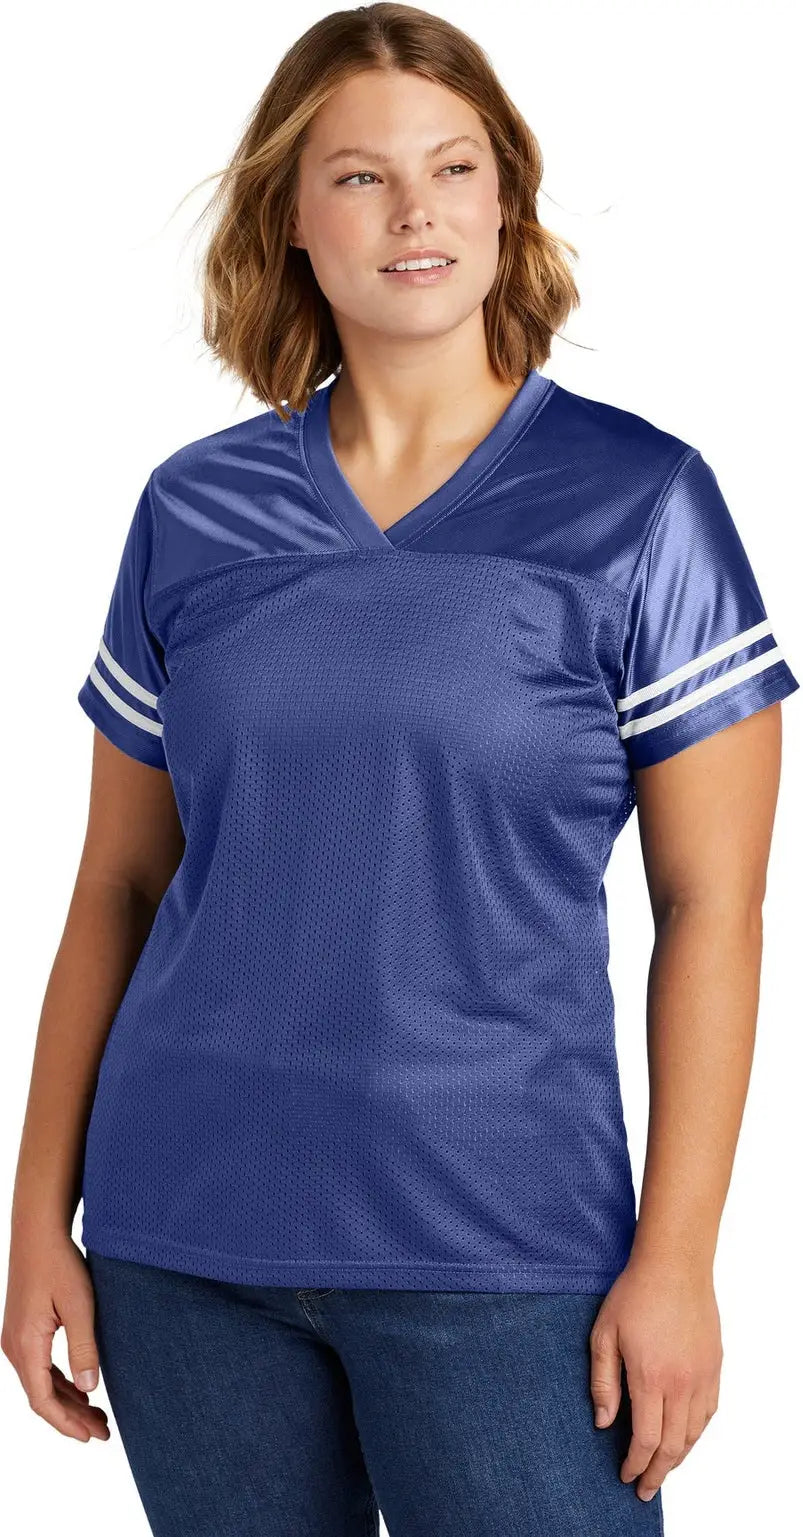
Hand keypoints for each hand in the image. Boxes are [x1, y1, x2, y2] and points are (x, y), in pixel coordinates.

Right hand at [2, 1229, 110, 1441]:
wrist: (38, 1232)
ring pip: (40, 1383)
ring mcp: (16, 1338)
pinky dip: (59, 1382)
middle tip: (103, 1431)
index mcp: (26, 1345)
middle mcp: (14, 1347)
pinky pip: (39, 1367)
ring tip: (96, 1415)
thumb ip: (84, 1348)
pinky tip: (80, 1388)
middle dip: (71, 1417)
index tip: (91, 1436)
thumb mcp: (79, 1305)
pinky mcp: (23, 1330)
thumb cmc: (59, 1263)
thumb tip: (89, 1389)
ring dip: (67, 1401)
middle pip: (41, 1396)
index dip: (67, 1423)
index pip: (42, 1400)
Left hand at [588, 1253, 721, 1501]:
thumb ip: (603, 1381)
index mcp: (650, 1378)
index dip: (636, 1464)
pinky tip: (685, 1436)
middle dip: (657, 1472)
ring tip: (663, 1468)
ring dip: (678, 1457)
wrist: (675, 1266)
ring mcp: (702, 1376)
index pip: (646, 1439)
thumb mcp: (604, 1334)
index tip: (625, 1476)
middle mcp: (681, 1384)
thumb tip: (604, 1422)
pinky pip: (709, 1412)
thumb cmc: (634, 1294)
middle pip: (672, 1445)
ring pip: (694, 1433)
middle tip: (645, 1488)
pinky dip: (697, 1433)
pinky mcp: (714, 1366)